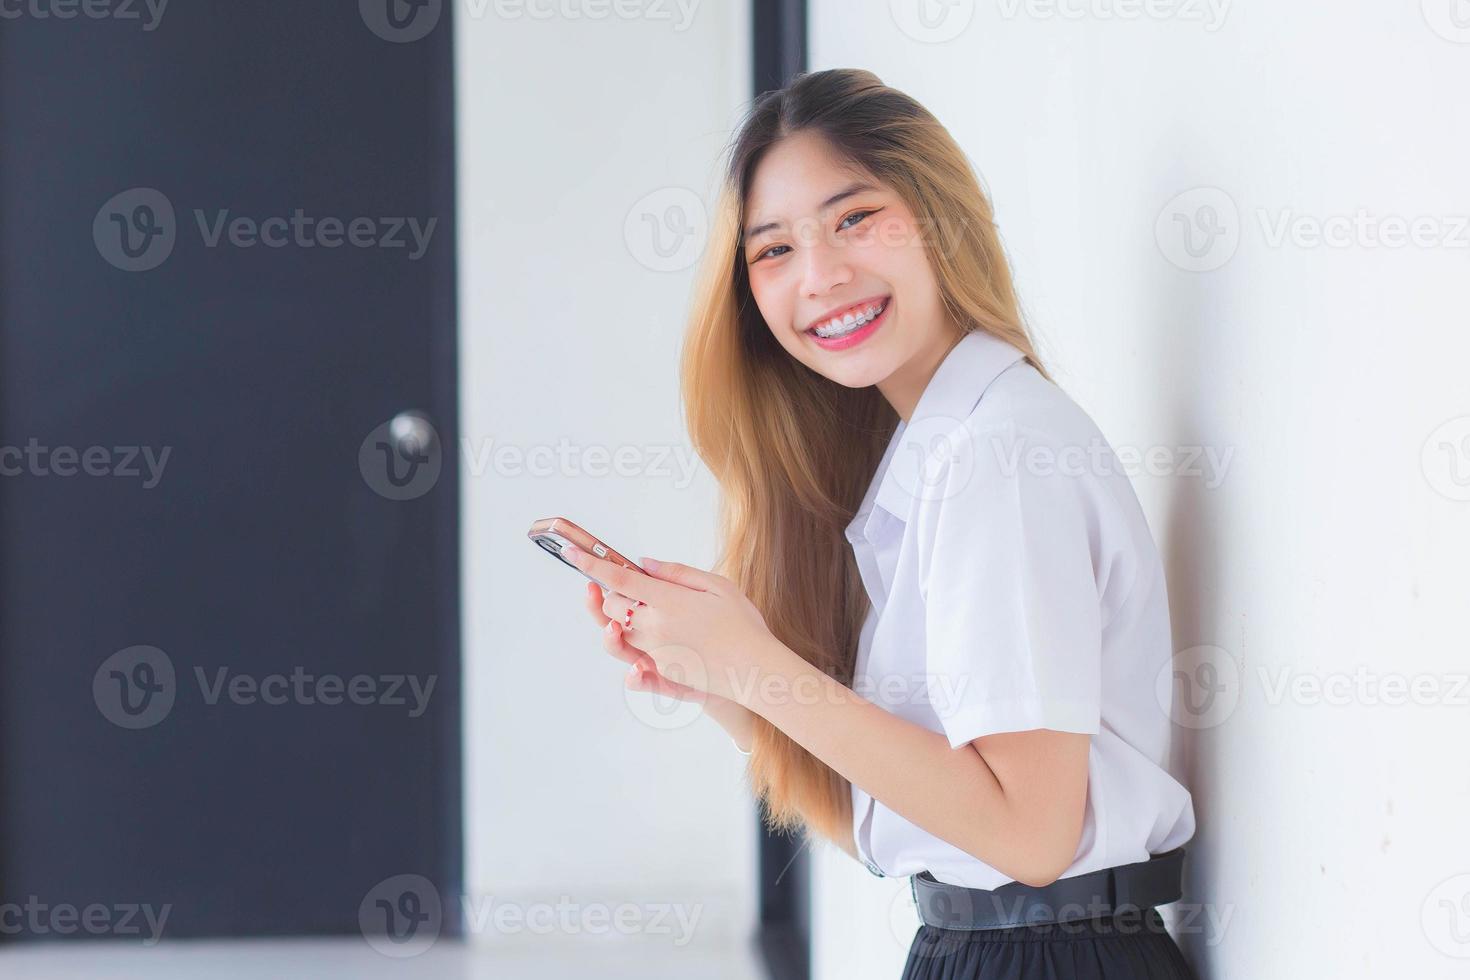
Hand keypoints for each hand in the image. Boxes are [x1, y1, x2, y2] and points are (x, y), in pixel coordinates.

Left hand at [563, 544, 777, 706]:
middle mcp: (654, 628)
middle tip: (626, 587)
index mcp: (667, 601)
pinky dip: (636, 646)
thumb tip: (644, 564)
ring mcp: (654, 653)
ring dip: (619, 620)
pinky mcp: (660, 673)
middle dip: (611, 595)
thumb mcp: (717, 586)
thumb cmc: (742, 625)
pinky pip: (634, 658)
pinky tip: (653, 645)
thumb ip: (677, 573)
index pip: (618, 579)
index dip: (591, 565)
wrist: (756, 670)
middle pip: (612, 607)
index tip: (573, 554)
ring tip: (635, 613)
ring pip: (618, 633)